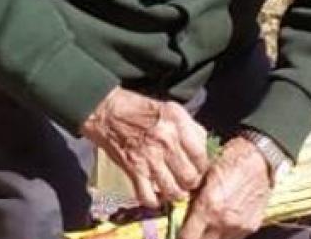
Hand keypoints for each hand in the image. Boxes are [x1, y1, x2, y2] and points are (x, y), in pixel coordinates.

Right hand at [81, 87, 208, 207]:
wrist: (108, 112)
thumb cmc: (140, 109)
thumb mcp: (171, 109)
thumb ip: (190, 128)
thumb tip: (202, 148)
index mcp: (177, 124)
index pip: (201, 156)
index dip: (202, 167)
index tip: (199, 169)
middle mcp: (166, 142)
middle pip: (189, 177)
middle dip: (191, 184)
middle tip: (188, 182)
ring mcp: (149, 158)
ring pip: (172, 191)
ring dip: (175, 194)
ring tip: (175, 191)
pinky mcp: (133, 170)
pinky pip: (148, 197)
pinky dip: (153, 201)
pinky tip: (156, 196)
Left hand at [178, 137, 271, 238]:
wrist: (260, 157)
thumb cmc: (231, 160)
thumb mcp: (204, 177)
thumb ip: (193, 200)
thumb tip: (183, 215)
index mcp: (209, 207)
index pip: (187, 237)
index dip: (182, 234)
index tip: (182, 230)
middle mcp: (224, 221)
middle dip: (196, 235)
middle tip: (194, 227)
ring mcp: (239, 226)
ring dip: (212, 234)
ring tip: (212, 220)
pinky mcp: (251, 226)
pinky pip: (233, 236)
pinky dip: (227, 230)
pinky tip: (226, 217)